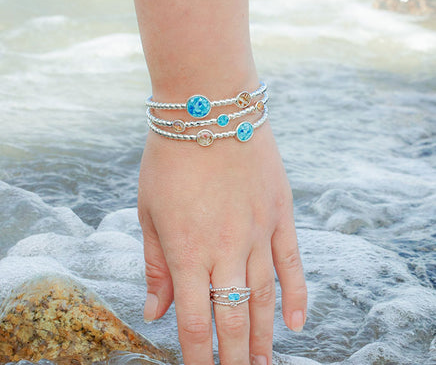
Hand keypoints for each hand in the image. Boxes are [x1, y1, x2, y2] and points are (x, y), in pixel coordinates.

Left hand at [137, 121, 306, 364]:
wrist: (208, 107)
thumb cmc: (169, 158)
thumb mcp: (149, 211)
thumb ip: (156, 264)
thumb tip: (155, 311)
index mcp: (187, 249)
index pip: (193, 319)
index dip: (196, 354)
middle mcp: (226, 248)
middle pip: (233, 317)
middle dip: (234, 355)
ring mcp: (258, 231)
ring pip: (265, 297)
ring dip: (264, 335)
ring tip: (263, 362)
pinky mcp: (279, 213)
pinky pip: (292, 263)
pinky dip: (297, 296)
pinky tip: (296, 323)